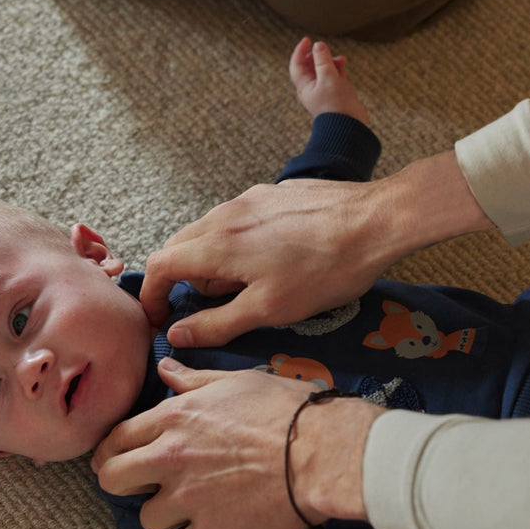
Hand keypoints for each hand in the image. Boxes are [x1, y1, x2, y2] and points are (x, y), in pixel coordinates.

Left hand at [93, 362, 313, 528]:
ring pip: (147, 519)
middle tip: (145, 487)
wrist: (323, 453)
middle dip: (123, 483)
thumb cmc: (287, 410)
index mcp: (175, 417)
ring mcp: (188, 498)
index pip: (117, 438)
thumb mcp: (236, 382)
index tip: (120, 459)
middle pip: (113, 480)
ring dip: (166, 516)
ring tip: (191, 508)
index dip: (113, 451)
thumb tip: (166, 367)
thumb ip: (193, 380)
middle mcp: (171, 457)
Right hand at [139, 178, 389, 344]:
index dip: (152, 296)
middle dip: (181, 280)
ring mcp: (249, 199)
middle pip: (180, 246)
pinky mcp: (273, 194)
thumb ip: (217, 324)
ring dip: (211, 262)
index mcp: (216, 244)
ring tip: (246, 287)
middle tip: (206, 309)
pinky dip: (236, 244)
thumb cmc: (325, 270)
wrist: (377, 221)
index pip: (160, 265)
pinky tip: (272, 260)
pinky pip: (238, 220)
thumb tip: (178, 335)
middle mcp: (225, 215)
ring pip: (209, 231)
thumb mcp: (269, 309)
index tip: (161, 319)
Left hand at [289, 36, 368, 123]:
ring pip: (324, 70)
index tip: (307, 39)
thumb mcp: (329, 78)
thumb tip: (318, 45)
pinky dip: (338, 69)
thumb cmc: (336, 104)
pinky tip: (344, 67)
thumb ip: (323, 60)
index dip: (300, 51)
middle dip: (319, 56)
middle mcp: (312, 89)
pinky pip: (334, 77)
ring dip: (331, 62)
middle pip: (310, 66)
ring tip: (342, 60)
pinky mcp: (336, 94)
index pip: (297, 65)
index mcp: (305, 86)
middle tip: (327, 51)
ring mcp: (324, 91)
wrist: (349, 126)